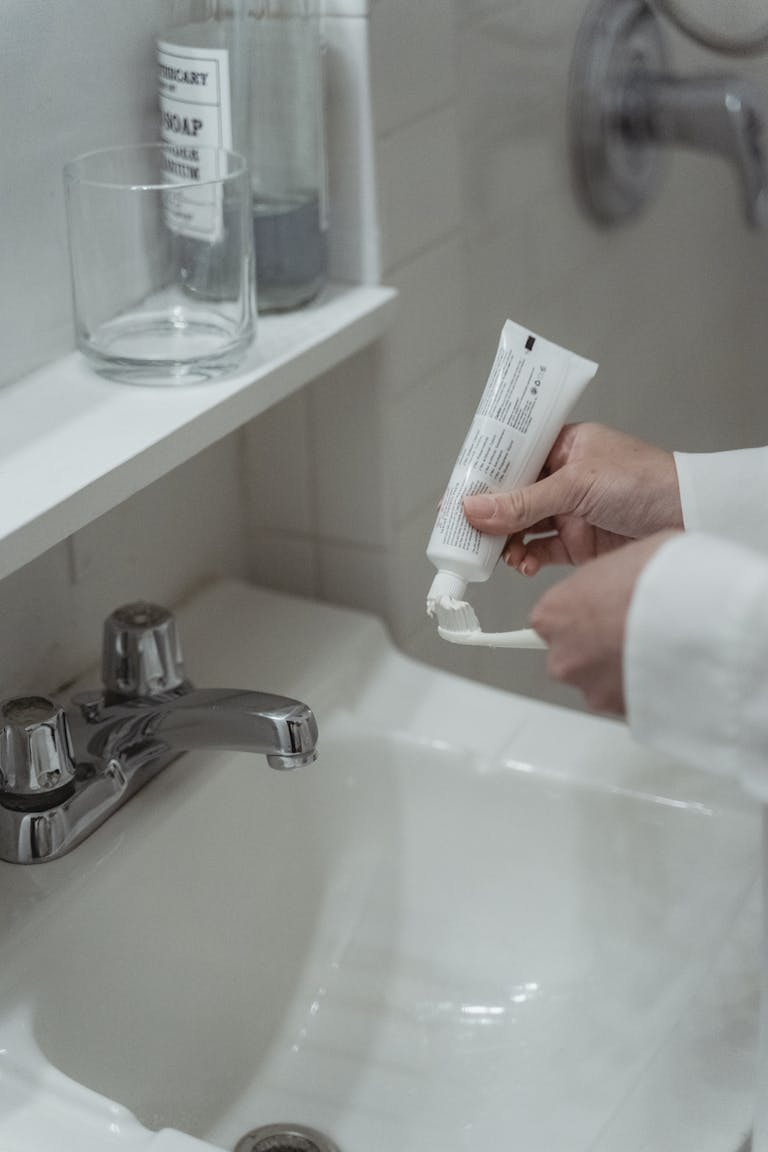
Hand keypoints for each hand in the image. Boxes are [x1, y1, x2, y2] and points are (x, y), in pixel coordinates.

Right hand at [462, 423, 682, 574]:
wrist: (693, 516)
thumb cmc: (647, 481)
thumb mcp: (577, 484)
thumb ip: (524, 502)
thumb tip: (475, 509)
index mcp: (563, 446)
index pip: (511, 457)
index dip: (482, 474)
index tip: (455, 493)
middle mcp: (563, 477)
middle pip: (510, 496)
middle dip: (487, 515)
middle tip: (463, 530)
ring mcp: (569, 511)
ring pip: (521, 527)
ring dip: (505, 541)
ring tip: (496, 552)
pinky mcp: (578, 543)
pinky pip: (539, 551)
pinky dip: (526, 559)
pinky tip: (521, 563)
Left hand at [529, 532, 677, 714]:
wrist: (699, 613)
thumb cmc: (662, 579)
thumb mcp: (625, 558)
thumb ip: (607, 581)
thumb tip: (619, 581)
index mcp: (554, 613)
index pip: (553, 619)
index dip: (583, 615)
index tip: (597, 616)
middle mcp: (563, 656)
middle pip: (573, 655)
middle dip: (599, 647)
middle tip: (632, 630)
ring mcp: (591, 688)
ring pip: (600, 681)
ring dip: (622, 669)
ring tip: (656, 647)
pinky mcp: (620, 711)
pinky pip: (629, 698)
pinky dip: (644, 687)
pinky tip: (667, 666)